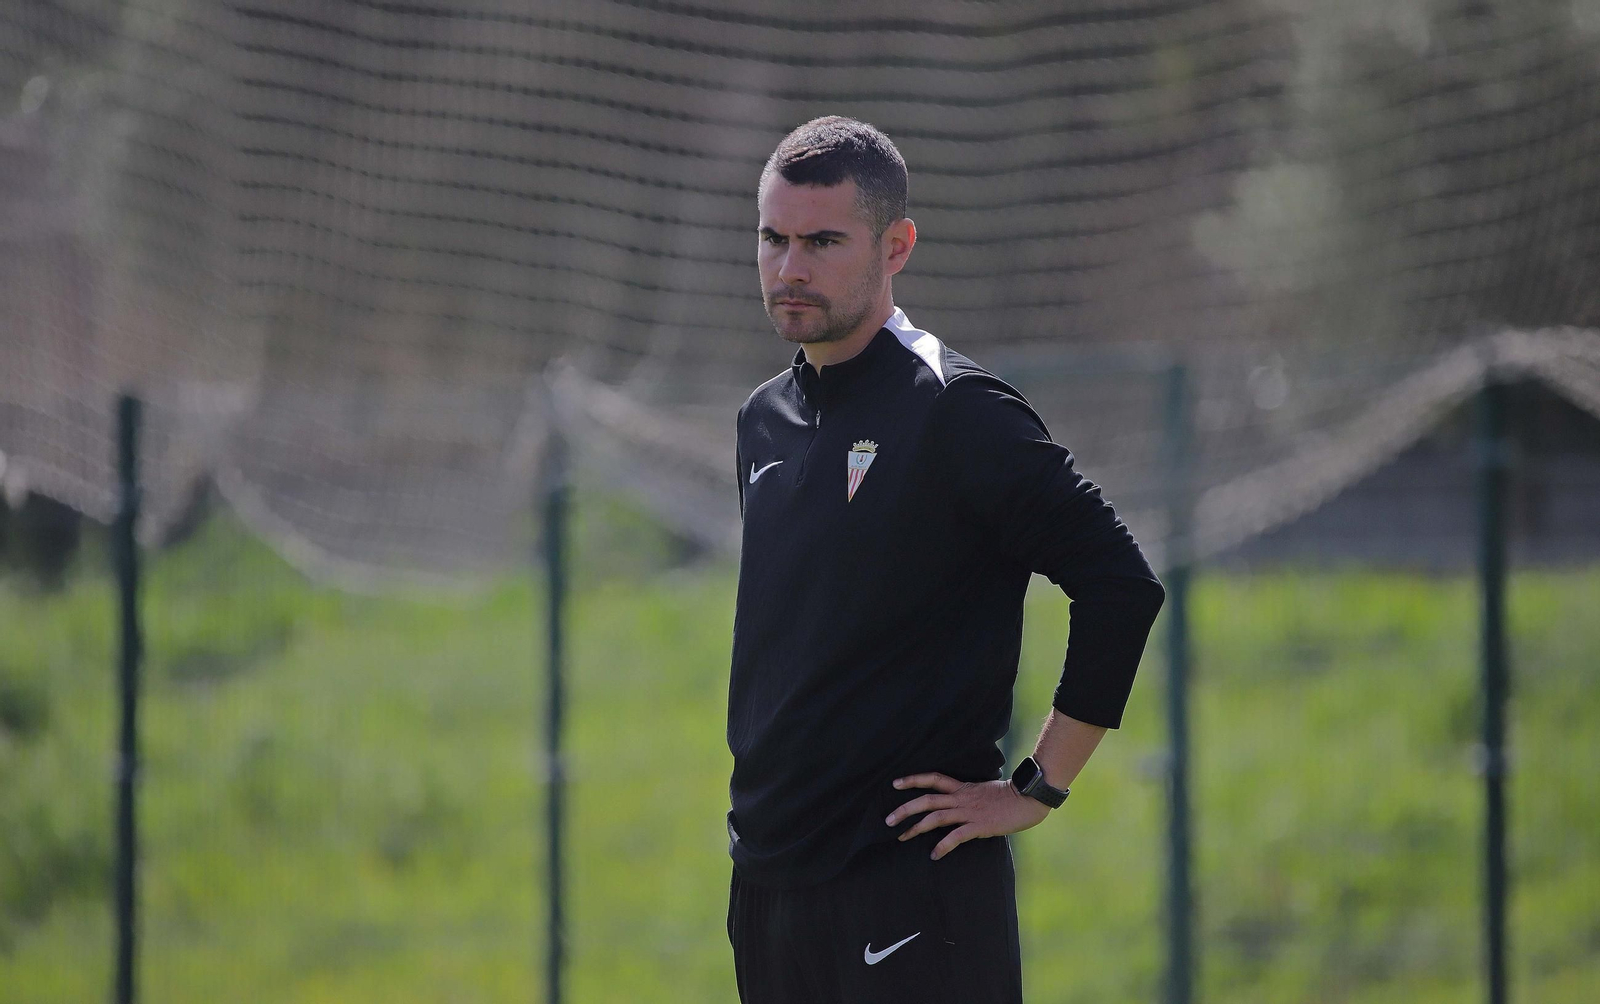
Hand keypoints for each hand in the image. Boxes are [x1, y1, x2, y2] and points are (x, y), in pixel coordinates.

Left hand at [885, 772, 1051, 859]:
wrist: (1029, 798)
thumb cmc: (1009, 797)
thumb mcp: (984, 791)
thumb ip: (969, 796)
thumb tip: (958, 803)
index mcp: (963, 788)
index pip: (934, 779)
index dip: (913, 780)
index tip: (895, 784)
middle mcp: (962, 798)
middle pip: (927, 800)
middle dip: (905, 809)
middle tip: (888, 820)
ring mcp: (970, 812)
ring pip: (936, 817)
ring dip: (916, 827)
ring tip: (902, 837)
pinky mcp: (979, 826)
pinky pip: (956, 836)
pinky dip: (943, 845)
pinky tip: (934, 855)